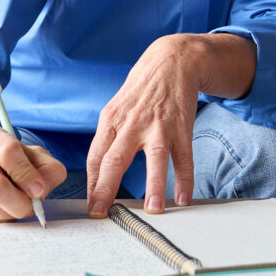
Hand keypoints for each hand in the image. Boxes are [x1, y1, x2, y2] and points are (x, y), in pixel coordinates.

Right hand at [0, 125, 67, 223]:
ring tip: (20, 204)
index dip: (27, 175)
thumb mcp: (37, 155)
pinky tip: (5, 206)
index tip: (39, 189)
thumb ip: (49, 169)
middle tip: (33, 206)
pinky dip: (3, 219)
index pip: (8, 153)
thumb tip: (40, 191)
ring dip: (14, 213)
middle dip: (21, 203)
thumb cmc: (16, 160)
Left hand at [86, 35, 202, 217]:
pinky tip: (183, 198)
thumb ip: (108, 138)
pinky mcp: (181, 127)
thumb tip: (98, 172)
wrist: (170, 62)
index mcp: (110, 121)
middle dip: (106, 189)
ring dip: (154, 186)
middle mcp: (132, 124)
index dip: (92, 184)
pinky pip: (183, 157)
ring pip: (154, 159)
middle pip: (115, 159)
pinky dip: (184, 179)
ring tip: (152, 210)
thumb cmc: (139, 91)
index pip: (95, 157)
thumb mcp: (115, 109)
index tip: (91, 206)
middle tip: (102, 213)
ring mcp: (158, 126)